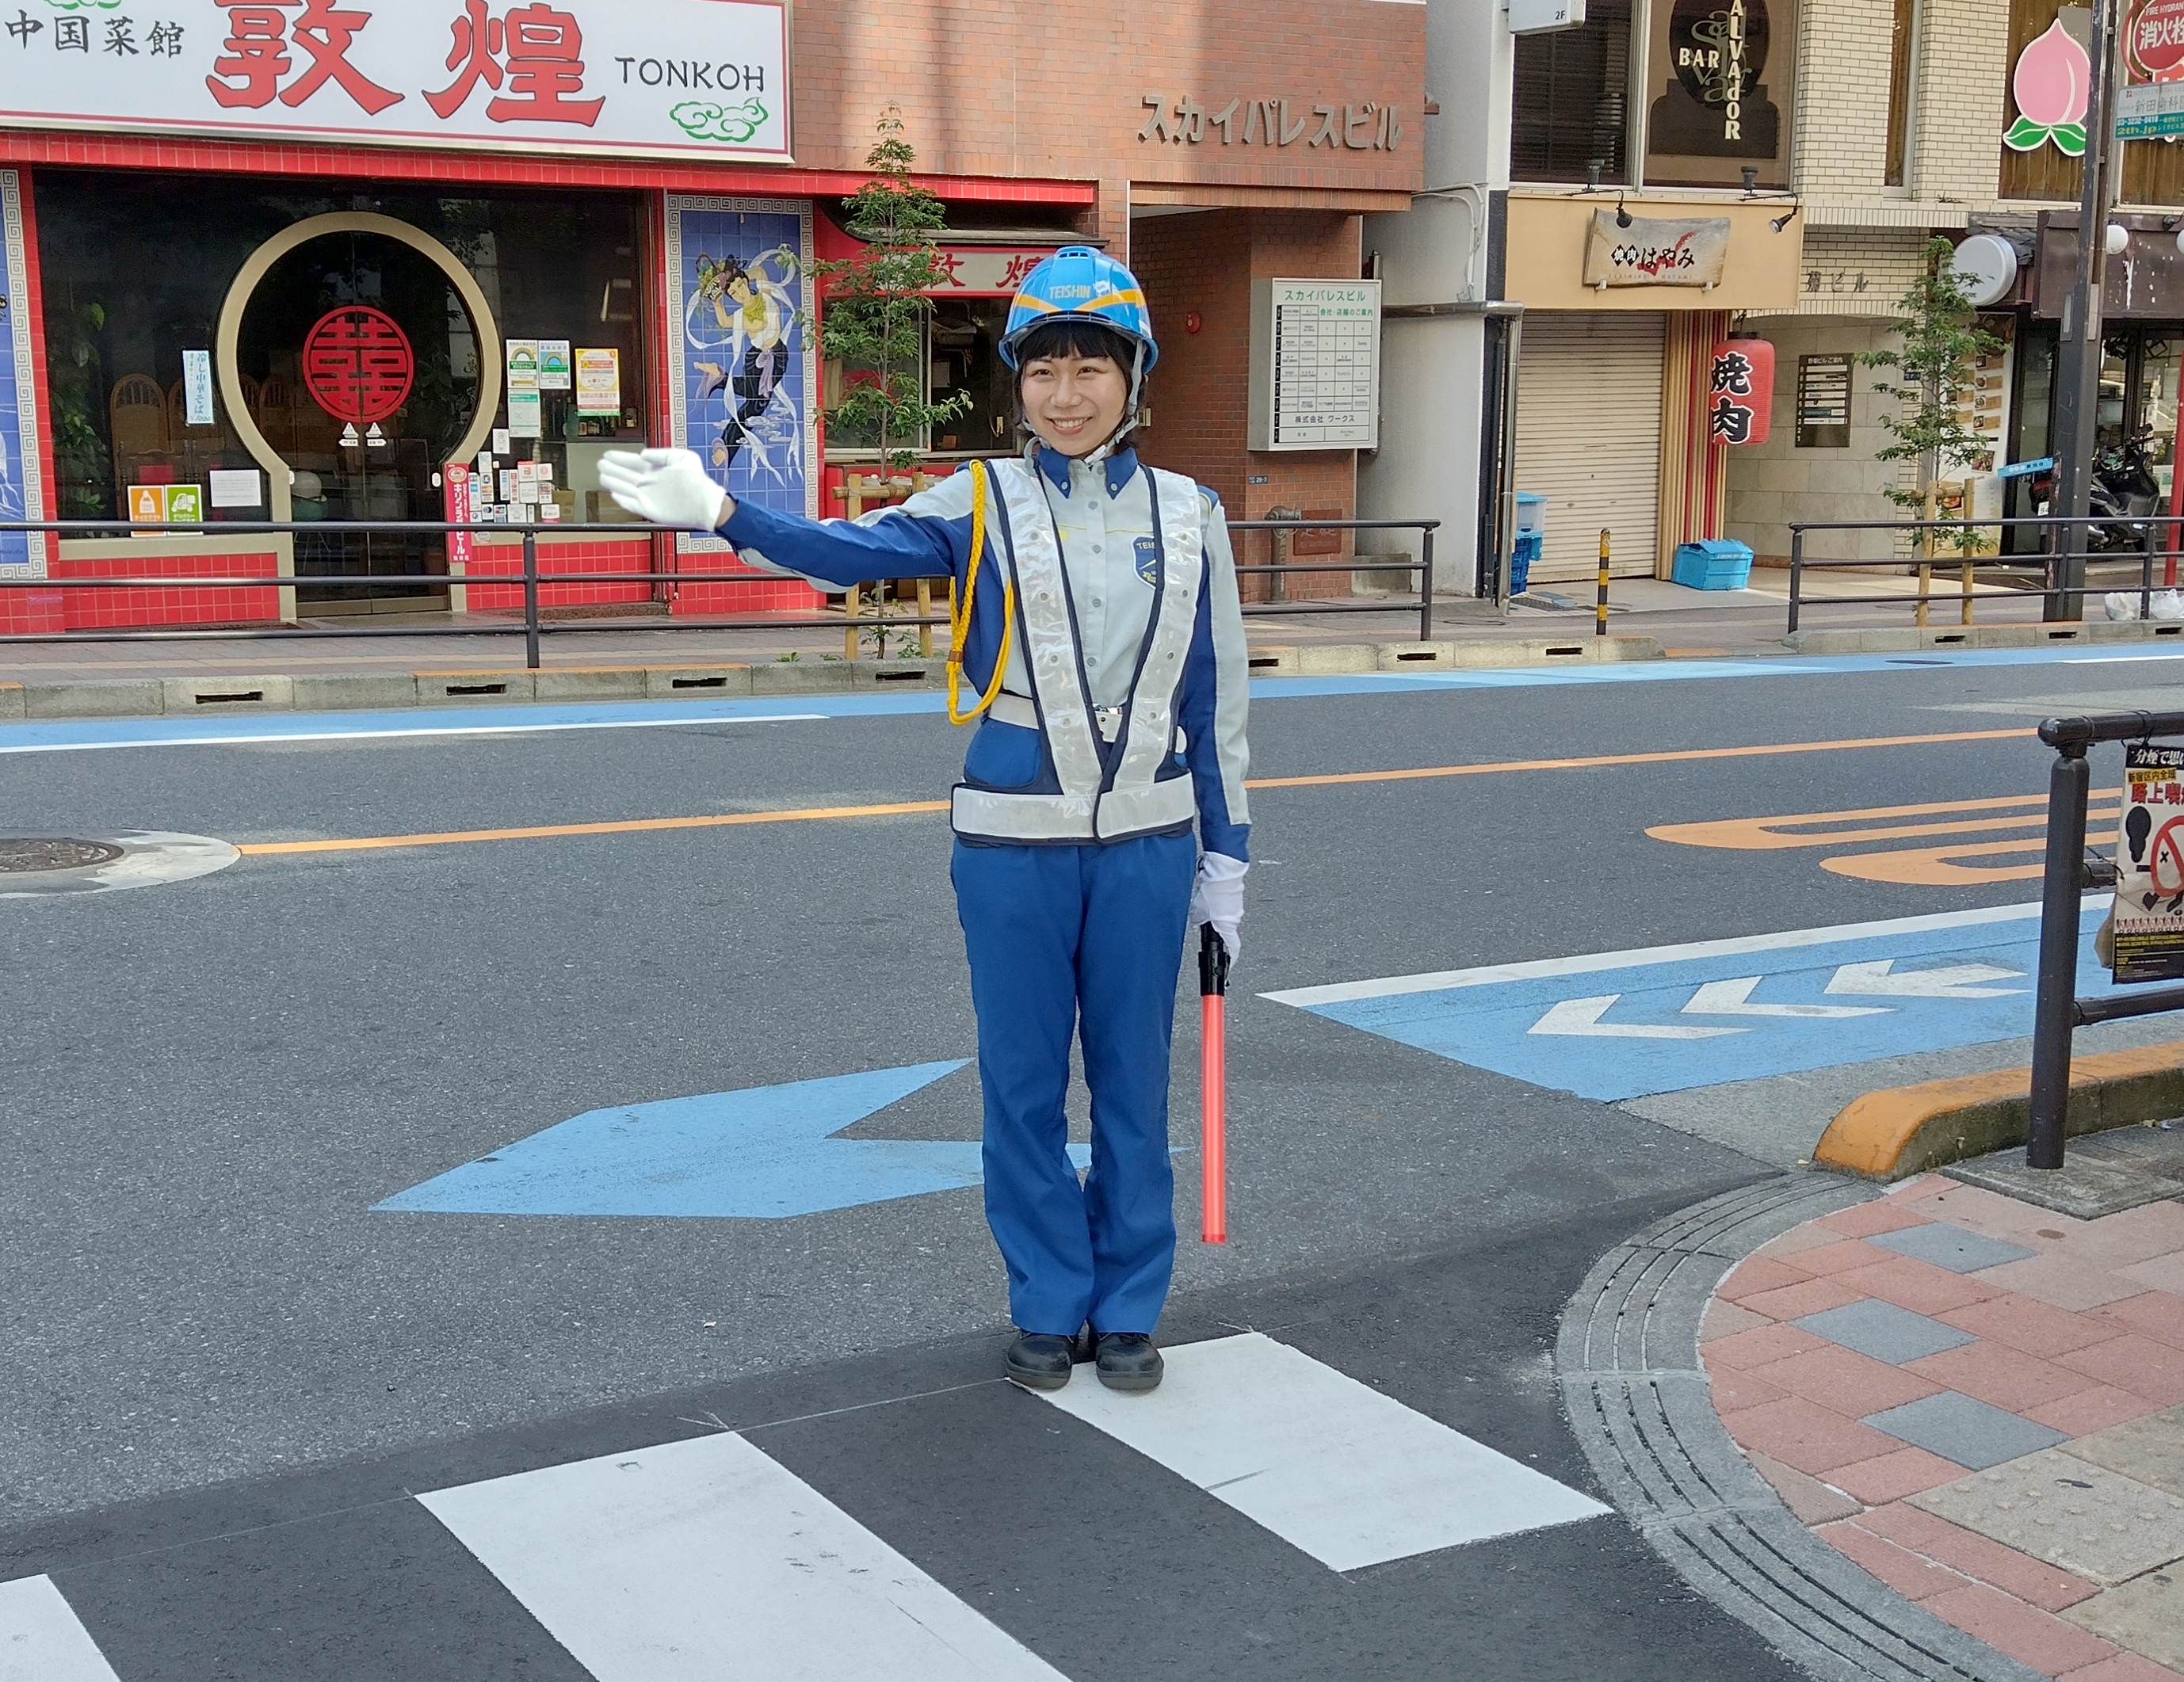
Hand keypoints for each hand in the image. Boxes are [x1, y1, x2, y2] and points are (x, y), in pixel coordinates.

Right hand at [596, 448, 730, 530]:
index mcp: (657, 470)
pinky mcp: (651, 510)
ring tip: (602, 475)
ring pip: (626, 488)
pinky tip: (614, 494)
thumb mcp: (683, 457)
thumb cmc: (698, 481)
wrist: (706, 503)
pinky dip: (623, 500)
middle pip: (626, 475)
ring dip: (613, 482)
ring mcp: (650, 497)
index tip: (609, 453)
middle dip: (612, 469)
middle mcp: (651, 483)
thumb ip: (661, 454)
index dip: (620, 458)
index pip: (633, 462)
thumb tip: (643, 454)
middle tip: (601, 463)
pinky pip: (632, 505)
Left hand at [1188, 852, 1246, 964]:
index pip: (1233, 948)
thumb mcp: (1198, 910)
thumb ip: (1197, 920)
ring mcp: (1236, 906)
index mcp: (1228, 925)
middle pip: (1225, 931)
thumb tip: (1195, 923)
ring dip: (1214, 914)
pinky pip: (1224, 904)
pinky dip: (1216, 903)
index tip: (1229, 966)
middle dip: (1214, 931)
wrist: (1222, 870)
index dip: (1231, 959)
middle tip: (1203, 927)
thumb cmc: (1215, 889)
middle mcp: (1235, 917)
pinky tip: (1207, 895)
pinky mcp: (1234, 895)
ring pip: (1224, 916)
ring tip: (1203, 905)